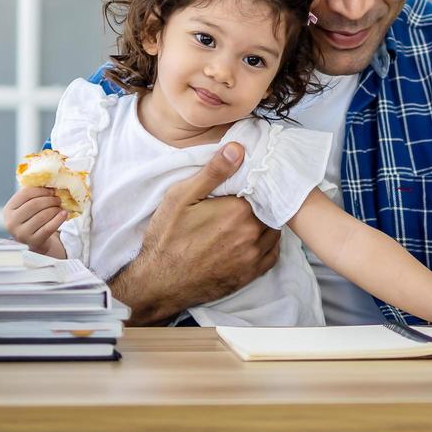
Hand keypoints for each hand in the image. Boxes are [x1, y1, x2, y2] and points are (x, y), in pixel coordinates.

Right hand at [3, 185, 66, 253]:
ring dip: (55, 209)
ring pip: (42, 216)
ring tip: (60, 207)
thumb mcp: (27, 207)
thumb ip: (34, 195)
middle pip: (34, 204)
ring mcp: (21, 234)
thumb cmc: (32, 219)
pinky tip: (64, 214)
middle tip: (58, 199)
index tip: (52, 190)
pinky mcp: (33, 242)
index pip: (25, 194)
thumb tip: (50, 181)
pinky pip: (49, 228)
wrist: (34, 240)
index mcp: (8, 209)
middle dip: (49, 199)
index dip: (41, 190)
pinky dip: (58, 219)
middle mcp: (11, 222)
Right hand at [109, 142, 282, 324]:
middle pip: (268, 209)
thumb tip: (238, 149)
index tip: (242, 185)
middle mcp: (252, 233)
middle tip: (242, 202)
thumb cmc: (167, 238)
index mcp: (238, 211)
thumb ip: (213, 172)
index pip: (260, 188)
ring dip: (265, 222)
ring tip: (246, 219)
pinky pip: (272, 254)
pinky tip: (252, 238)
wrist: (158, 283)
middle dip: (259, 203)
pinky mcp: (250, 275)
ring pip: (273, 230)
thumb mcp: (181, 197)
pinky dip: (267, 244)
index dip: (253, 185)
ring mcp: (253, 256)